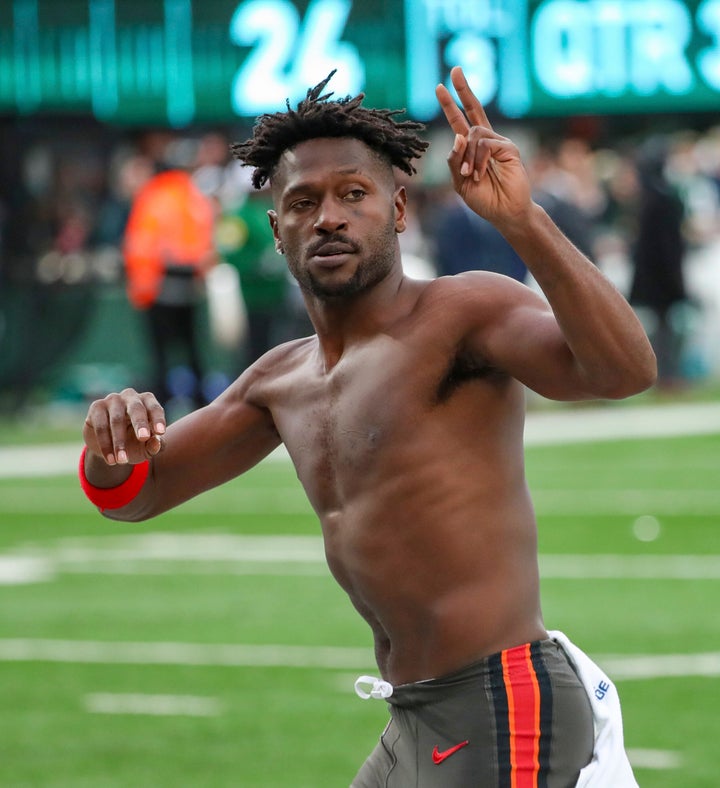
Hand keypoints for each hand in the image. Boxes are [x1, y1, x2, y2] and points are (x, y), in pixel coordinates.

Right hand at [83, 388, 165, 465]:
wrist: (111, 447)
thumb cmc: (135, 442)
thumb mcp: (146, 447)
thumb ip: (155, 446)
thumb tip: (157, 443)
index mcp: (147, 402)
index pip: (154, 409)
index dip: (158, 419)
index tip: (160, 432)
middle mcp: (130, 397)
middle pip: (136, 408)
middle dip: (140, 423)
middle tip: (143, 438)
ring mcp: (112, 400)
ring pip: (116, 420)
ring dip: (119, 442)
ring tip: (123, 461)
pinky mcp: (96, 407)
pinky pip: (101, 426)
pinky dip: (105, 445)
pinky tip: (111, 460)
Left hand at [435, 67, 531, 226]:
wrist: (504, 213)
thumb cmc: (484, 199)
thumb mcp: (459, 182)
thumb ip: (454, 160)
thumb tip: (458, 135)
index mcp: (472, 148)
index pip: (460, 120)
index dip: (451, 104)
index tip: (440, 86)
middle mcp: (486, 141)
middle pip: (474, 109)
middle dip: (463, 89)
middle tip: (454, 70)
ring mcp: (498, 142)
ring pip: (473, 134)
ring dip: (467, 157)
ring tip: (470, 175)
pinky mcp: (509, 148)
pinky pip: (486, 145)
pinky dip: (478, 161)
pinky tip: (479, 174)